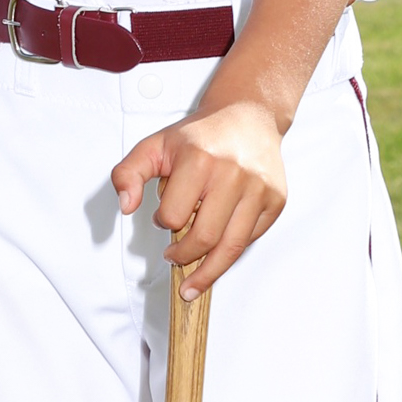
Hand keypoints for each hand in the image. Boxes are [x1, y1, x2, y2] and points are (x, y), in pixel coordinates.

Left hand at [112, 99, 287, 295]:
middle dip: (184, 256)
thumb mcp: (155, 145)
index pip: (174, 215)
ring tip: (193, 285)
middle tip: (174, 258)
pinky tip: (218, 257)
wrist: (249, 116)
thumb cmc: (201, 135)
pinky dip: (231, 253)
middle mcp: (233, 174)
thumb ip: (128, 173)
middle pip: (204, 238)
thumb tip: (126, 206)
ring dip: (208, 271)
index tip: (164, 219)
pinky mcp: (275, 200)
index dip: (164, 222)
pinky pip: (250, 239)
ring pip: (231, 247)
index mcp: (200, 159)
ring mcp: (258, 189)